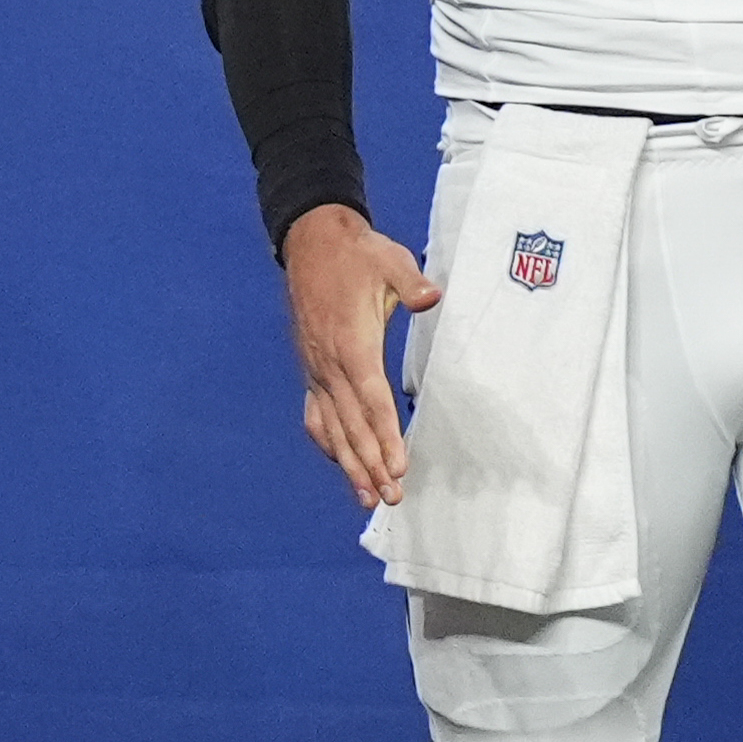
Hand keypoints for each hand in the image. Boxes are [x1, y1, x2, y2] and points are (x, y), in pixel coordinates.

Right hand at [282, 202, 437, 507]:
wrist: (313, 244)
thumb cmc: (358, 254)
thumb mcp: (389, 259)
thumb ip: (411, 281)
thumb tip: (431, 297)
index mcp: (351, 344)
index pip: (371, 400)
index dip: (384, 436)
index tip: (397, 466)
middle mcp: (328, 365)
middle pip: (351, 425)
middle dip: (370, 464)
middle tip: (390, 497)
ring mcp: (316, 370)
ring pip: (331, 427)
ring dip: (349, 463)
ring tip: (367, 497)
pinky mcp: (311, 369)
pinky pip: (316, 415)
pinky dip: (329, 442)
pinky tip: (341, 462)